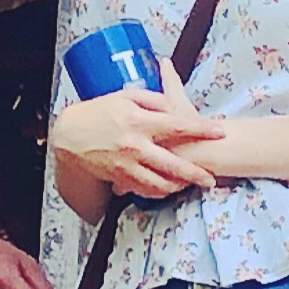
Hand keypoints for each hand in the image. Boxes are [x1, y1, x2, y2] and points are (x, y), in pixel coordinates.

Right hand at [48, 76, 223, 199]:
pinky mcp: (119, 177)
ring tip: (192, 185)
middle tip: (211, 179)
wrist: (69, 135)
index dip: (202, 130)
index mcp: (139, 122)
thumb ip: (152, 99)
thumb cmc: (97, 111)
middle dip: (196, 174)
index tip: (220, 131)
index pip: (179, 125)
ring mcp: (126, 165)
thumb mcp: (125, 96)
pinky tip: (169, 189)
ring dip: (179, 187)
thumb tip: (173, 105)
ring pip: (160, 184)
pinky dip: (159, 192)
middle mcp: (135, 146)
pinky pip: (144, 190)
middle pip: (174, 165)